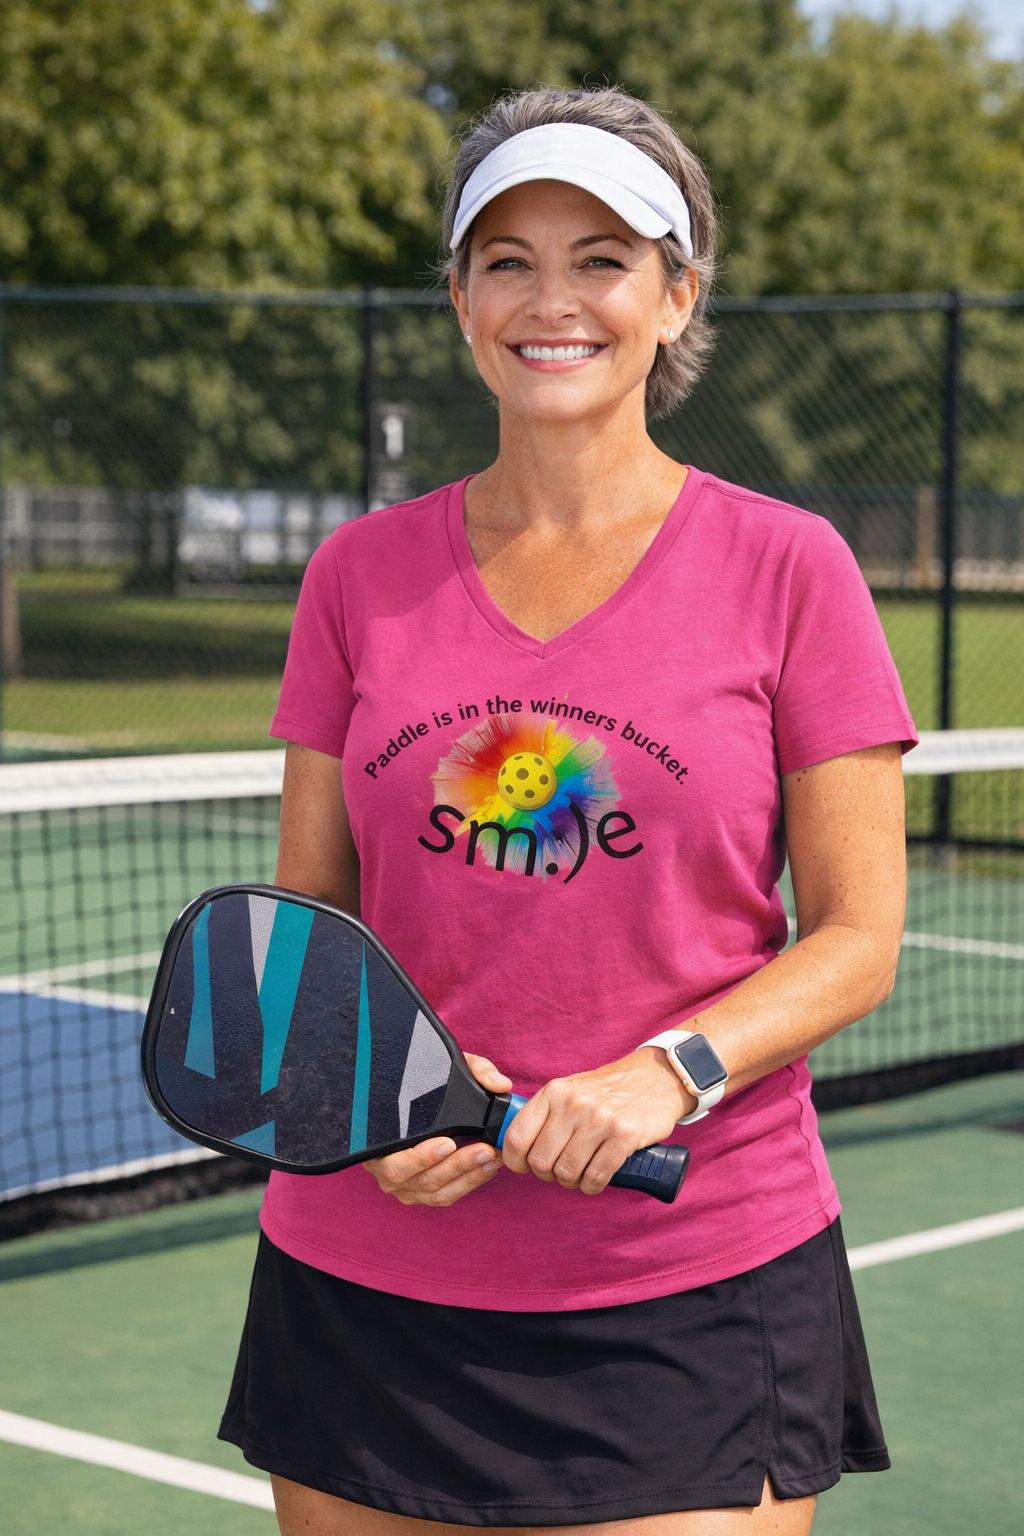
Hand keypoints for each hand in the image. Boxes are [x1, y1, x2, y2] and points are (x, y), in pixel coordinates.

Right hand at [362, 1054, 512, 1206]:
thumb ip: (473, 1069)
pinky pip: (444, 1196)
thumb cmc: (427, 1087)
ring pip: (436, 1192)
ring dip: (468, 1176)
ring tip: (491, 1157)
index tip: (448, 1143)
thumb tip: (499, 1085)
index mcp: (379, 1141)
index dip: (421, 1157)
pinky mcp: (419, 1194)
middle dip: (456, 1166)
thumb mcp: (445, 1068)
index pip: (394, 1161)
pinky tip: (487, 1168)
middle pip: (421, 1179)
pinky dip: (468, 1183)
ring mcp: (402, 1185)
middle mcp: (385, 1168)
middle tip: (484, 1150)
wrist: (416, 1101)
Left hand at [500, 1049, 693, 1194]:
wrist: (654, 1078)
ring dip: (572, 1181)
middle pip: (541, 1161)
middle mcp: (573, 1104)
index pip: (516, 1136)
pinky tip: (596, 1180)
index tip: (524, 1167)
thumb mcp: (569, 1091)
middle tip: (560, 1170)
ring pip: (567, 1172)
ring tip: (581, 1173)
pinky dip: (592, 1186)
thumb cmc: (606, 1092)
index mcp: (553, 1093)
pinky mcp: (624, 1135)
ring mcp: (599, 1119)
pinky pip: (596, 1176)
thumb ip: (544, 1115)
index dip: (515, 1161)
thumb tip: (515, 1148)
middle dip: (548, 1174)